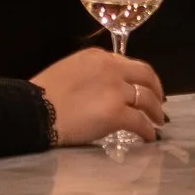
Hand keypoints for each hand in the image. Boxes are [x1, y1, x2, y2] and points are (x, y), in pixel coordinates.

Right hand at [32, 48, 167, 144]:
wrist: (34, 110)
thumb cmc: (43, 94)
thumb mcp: (70, 70)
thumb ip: (92, 75)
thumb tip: (104, 89)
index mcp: (99, 57)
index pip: (129, 64)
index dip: (142, 77)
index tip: (145, 86)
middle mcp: (112, 69)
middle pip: (146, 77)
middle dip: (157, 91)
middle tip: (160, 104)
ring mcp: (117, 91)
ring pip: (147, 100)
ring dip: (155, 112)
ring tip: (158, 122)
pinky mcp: (117, 113)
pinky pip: (140, 123)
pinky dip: (148, 131)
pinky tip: (149, 138)